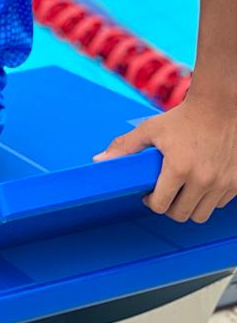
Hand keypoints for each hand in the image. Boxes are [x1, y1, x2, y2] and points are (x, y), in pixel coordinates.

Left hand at [92, 98, 236, 222]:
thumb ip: (125, 146)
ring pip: (201, 214)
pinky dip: (208, 199)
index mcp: (179, 168)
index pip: (160, 206)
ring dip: (189, 206)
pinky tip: (200, 183)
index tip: (148, 194)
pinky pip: (219, 204)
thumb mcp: (150, 129)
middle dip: (168, 207)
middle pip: (181, 215)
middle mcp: (203, 180)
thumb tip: (99, 161)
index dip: (151, 202)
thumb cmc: (183, 117)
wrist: (220, 107)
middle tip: (164, 193)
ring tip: (181, 190)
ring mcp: (223, 183)